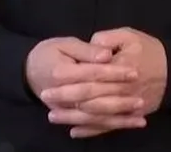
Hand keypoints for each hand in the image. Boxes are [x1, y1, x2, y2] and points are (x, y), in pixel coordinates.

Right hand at [25, 36, 144, 134]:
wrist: (28, 70)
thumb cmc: (50, 52)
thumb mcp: (66, 43)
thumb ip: (86, 50)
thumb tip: (106, 55)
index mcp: (60, 73)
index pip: (91, 74)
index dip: (113, 72)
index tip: (134, 72)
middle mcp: (61, 95)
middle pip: (93, 98)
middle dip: (119, 99)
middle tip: (141, 97)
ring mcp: (64, 109)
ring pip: (94, 116)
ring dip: (118, 118)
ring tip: (140, 114)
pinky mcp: (68, 116)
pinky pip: (90, 124)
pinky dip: (109, 126)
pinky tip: (127, 124)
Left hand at [39, 27, 167, 138]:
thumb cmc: (150, 51)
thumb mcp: (130, 36)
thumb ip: (107, 39)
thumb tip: (91, 46)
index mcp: (119, 68)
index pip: (89, 76)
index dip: (68, 80)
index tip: (49, 80)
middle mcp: (122, 90)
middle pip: (90, 98)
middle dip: (65, 100)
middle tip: (46, 99)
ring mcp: (126, 106)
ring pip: (96, 115)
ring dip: (73, 118)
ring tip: (54, 117)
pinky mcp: (129, 116)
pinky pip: (108, 126)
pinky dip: (91, 131)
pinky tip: (75, 131)